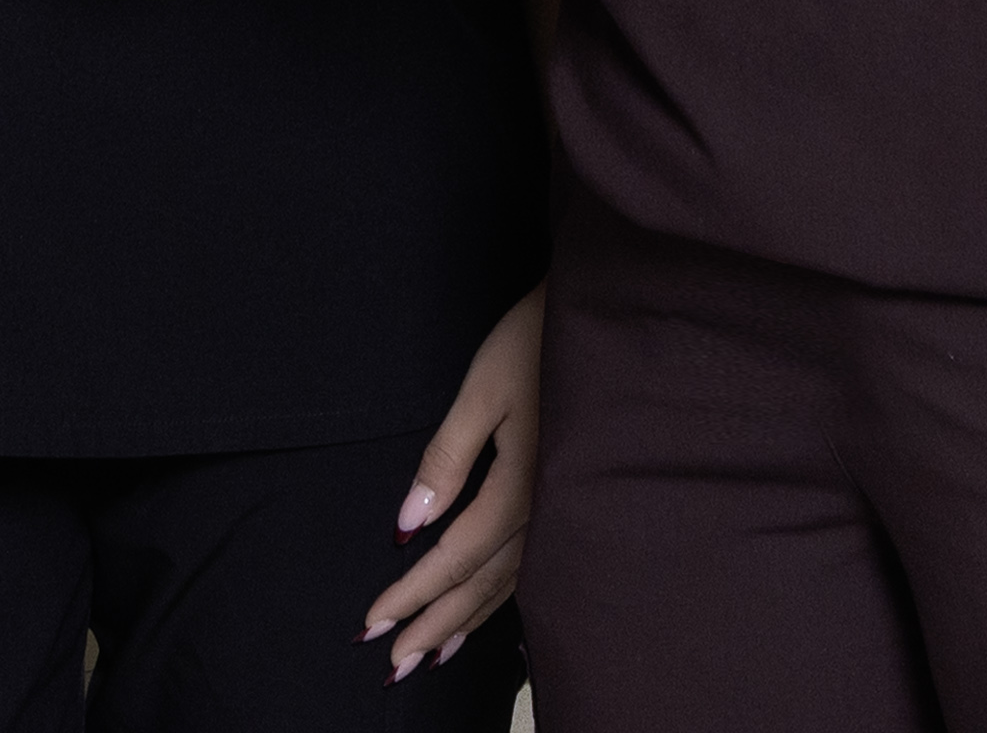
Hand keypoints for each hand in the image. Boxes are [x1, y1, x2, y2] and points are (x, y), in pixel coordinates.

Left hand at [367, 286, 539, 672]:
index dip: (411, 595)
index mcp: (521, 488)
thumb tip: (406, 528)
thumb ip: (447, 459)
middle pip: (481, 585)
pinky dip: (504, 596)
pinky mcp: (572, 497)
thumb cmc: (542, 341)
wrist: (614, 320)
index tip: (372, 627)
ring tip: (434, 654)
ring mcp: (565, 509)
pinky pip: (534, 566)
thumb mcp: (483, 390)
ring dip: (468, 619)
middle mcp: (547, 512)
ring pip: (510, 583)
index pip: (454, 559)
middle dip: (434, 624)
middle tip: (394, 665)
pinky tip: (493, 612)